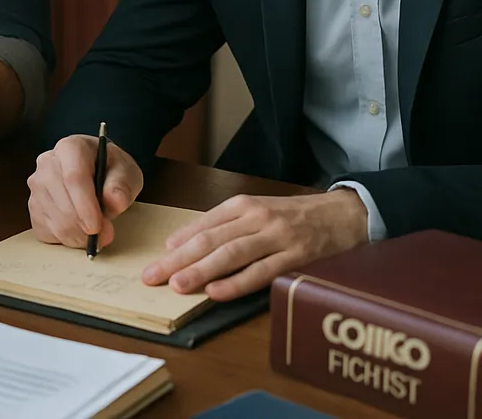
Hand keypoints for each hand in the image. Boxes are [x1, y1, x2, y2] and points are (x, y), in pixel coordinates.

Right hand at [28, 135, 142, 249]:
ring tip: (95, 233)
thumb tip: (114, 201)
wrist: (98, 172)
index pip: (73, 178)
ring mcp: (36, 186)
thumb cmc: (111, 170)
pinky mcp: (33, 208)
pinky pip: (47, 232)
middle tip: (106, 235)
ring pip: (55, 221)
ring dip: (78, 236)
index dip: (85, 206)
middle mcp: (46, 163)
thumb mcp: (126, 172)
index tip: (97, 227)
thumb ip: (122, 185)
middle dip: (85, 227)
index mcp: (70, 148)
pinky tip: (79, 230)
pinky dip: (66, 240)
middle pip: (63, 204)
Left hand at [142, 189, 368, 301]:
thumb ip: (224, 226)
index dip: (177, 243)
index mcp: (243, 205)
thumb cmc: (293, 216)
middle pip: (210, 240)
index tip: (155, 259)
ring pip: (231, 255)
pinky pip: (261, 272)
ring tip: (177, 284)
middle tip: (153, 276)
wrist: (344, 214)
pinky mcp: (295, 257)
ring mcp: (276, 237)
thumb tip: (182, 244)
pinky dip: (237, 283)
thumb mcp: (257, 211)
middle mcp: (256, 218)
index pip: (202, 225)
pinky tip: (216, 292)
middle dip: (178, 260)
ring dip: (201, 271)